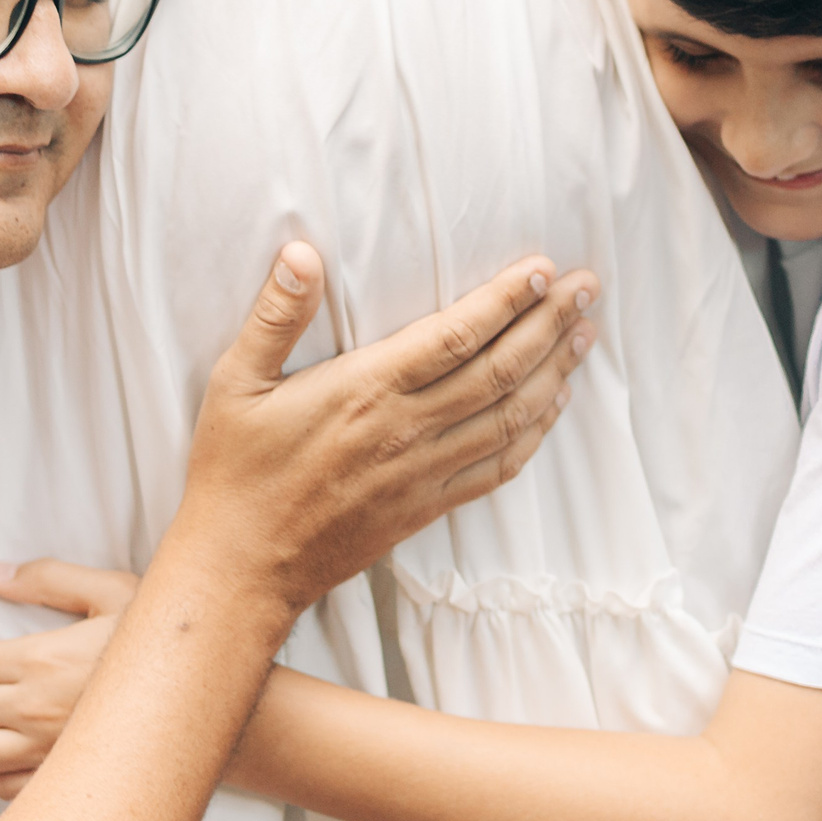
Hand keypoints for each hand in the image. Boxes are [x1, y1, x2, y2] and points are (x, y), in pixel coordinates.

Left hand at [0, 560, 138, 800]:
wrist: (199, 701)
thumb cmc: (156, 645)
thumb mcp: (111, 592)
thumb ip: (49, 579)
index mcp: (39, 662)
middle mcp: (33, 712)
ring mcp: (42, 754)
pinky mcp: (58, 782)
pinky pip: (2, 787)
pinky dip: (1, 769)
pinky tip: (21, 748)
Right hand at [168, 242, 598, 621]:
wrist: (242, 567)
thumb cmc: (234, 471)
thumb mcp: (235, 383)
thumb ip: (274, 316)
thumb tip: (300, 253)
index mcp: (365, 390)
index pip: (455, 335)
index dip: (505, 300)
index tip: (541, 268)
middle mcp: (405, 430)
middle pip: (499, 369)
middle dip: (549, 324)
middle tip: (586, 287)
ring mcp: (422, 473)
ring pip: (508, 417)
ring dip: (554, 372)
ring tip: (584, 334)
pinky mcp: (426, 507)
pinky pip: (497, 467)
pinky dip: (534, 434)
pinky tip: (553, 405)